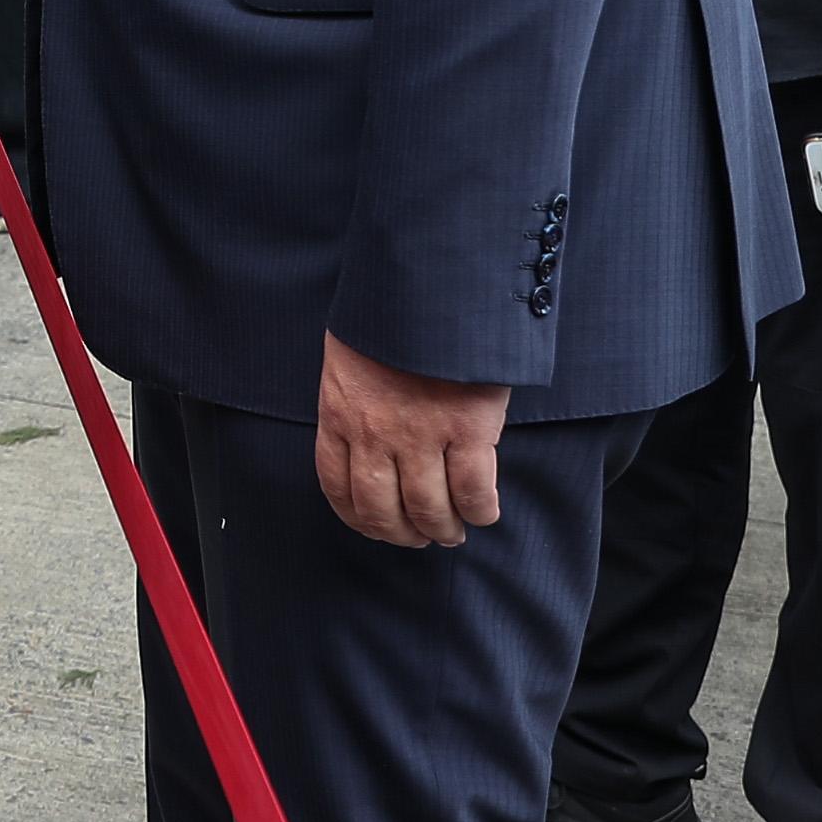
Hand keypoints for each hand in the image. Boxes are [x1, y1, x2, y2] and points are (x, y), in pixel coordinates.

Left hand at [313, 332, 509, 546]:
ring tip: (453, 531)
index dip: (358, 517)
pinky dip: (480, 511)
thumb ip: (355, 402)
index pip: (337, 486)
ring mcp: (420, 435)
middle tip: (421, 536)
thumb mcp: (350, 358)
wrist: (429, 285)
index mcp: (340, 414)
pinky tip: (484, 512)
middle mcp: (374, 434)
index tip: (376, 526)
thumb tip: (370, 441)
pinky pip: (473, 491)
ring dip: (442, 529)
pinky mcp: (467, 430)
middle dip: (402, 533)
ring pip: (428, 509)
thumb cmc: (389, 316)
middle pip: (382, 510)